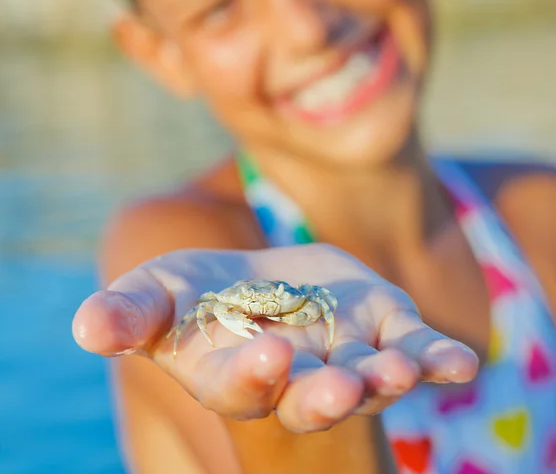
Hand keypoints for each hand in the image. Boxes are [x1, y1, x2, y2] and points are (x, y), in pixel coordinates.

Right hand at [73, 244, 477, 432]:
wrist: (263, 289)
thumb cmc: (200, 296)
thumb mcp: (158, 293)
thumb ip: (127, 314)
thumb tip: (85, 328)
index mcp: (237, 372)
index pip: (245, 385)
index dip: (254, 375)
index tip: (268, 355)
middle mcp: (296, 377)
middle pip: (311, 396)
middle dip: (323, 397)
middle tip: (336, 389)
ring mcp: (344, 358)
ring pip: (368, 379)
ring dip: (383, 380)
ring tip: (397, 370)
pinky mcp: (383, 332)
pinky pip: (416, 351)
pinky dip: (438, 359)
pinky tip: (462, 363)